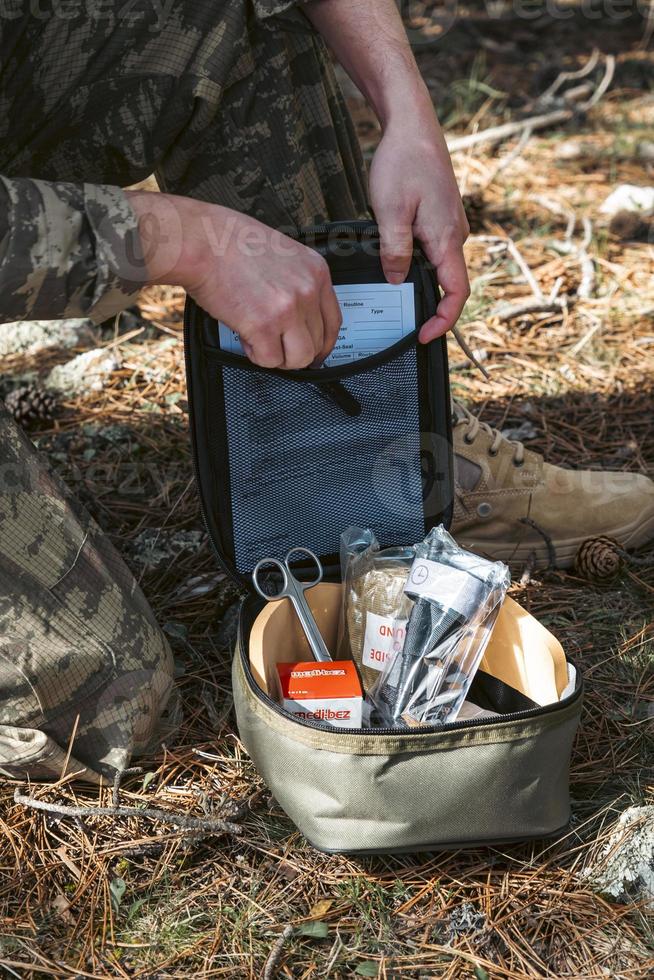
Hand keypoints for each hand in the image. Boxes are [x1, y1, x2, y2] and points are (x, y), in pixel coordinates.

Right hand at [127, 192, 341, 369]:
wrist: (202, 241)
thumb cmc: (230, 242)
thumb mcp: (282, 253)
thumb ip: (297, 282)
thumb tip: (299, 315)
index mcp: (315, 271)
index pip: (334, 322)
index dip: (323, 343)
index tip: (313, 352)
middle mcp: (307, 290)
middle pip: (317, 344)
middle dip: (295, 351)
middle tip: (276, 345)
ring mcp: (288, 309)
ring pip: (299, 359)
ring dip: (278, 357)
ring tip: (260, 341)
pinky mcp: (264, 325)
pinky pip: (269, 360)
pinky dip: (255, 355)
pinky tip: (246, 337)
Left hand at [369, 107, 469, 341]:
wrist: (413, 123)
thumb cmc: (403, 161)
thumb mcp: (389, 211)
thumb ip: (395, 251)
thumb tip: (398, 281)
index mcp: (447, 238)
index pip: (457, 292)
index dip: (444, 320)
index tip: (425, 335)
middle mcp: (456, 234)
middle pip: (448, 283)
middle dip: (427, 304)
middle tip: (398, 317)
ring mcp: (451, 225)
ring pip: (439, 265)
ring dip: (419, 280)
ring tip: (391, 287)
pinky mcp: (442, 216)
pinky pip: (434, 249)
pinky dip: (417, 261)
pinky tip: (395, 257)